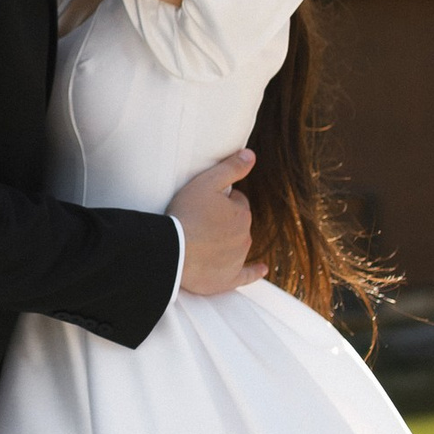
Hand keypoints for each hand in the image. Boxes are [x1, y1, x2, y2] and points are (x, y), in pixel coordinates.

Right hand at [168, 150, 261, 295]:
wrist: (173, 251)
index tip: (206, 205)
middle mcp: (244, 237)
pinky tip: (261, 269)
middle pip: (237, 224)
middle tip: (201, 222)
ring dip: (227, 242)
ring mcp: (237, 259)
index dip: (221, 202)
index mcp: (241, 214)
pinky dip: (253, 272)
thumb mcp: (206, 183)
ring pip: (237, 245)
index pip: (237, 203)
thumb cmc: (186, 215)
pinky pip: (246, 275)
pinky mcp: (228, 279)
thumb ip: (231, 168)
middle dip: (224, 222)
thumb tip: (251, 155)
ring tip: (203, 241)